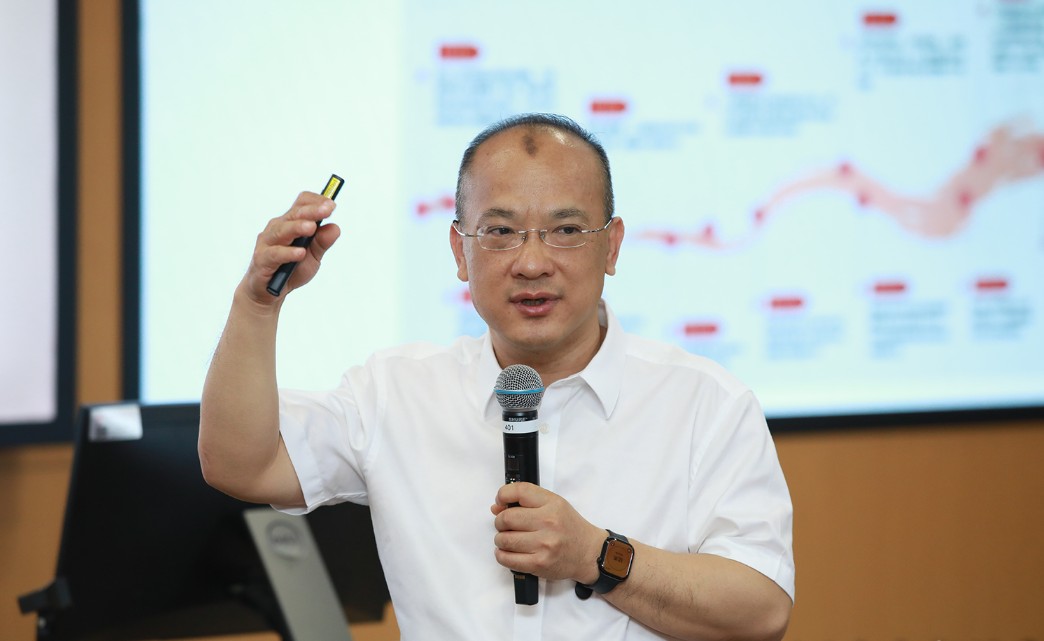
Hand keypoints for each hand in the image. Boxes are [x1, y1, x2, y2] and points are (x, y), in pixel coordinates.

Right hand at [243, 190, 340, 303]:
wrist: (270, 292)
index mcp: (291, 222)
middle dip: (312, 212)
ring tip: (311, 227)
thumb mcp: (313, 256)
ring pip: (282, 230)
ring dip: (297, 228)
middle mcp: (278, 228)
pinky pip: (274, 254)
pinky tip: (300, 253)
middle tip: (327, 210)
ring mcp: (267, 242)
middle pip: (294, 214)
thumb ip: (322, 242)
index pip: (302, 203)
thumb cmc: (291, 269)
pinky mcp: (261, 259)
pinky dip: (288, 253)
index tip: (331, 206)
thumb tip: (335, 227)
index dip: (316, 201)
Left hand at [491, 483, 605, 583]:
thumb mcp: (554, 505)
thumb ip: (527, 501)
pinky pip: (507, 559)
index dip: (503, 495)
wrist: (589, 553)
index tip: (500, 501)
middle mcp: (548, 523)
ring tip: (509, 539)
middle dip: (500, 521)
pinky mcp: (539, 564)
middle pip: (506, 518)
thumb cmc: (570, 528)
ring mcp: (544, 545)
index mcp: (552, 504)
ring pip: (504, 539)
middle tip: (505, 525)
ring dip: (501, 539)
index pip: (519, 491)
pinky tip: (509, 552)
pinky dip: (502, 555)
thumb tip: (496, 507)